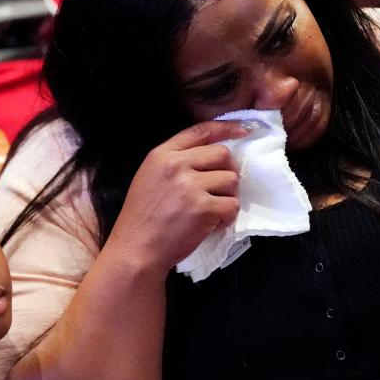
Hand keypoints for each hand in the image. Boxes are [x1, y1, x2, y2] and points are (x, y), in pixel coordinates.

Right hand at [107, 120, 246, 273]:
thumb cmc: (142, 218)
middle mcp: (177, 166)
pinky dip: (227, 216)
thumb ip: (175, 162)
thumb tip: (213, 156)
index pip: (200, 131)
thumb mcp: (150, 178)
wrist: (136, 250)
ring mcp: (191, 187)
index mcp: (162, 155)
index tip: (243, 131)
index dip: (226, 128)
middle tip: (220, 188)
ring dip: (227, 196)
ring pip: (231, 180)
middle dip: (227, 170)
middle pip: (222, 154)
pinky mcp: (204, 208)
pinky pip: (232, 205)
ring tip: (212, 210)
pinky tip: (212, 224)